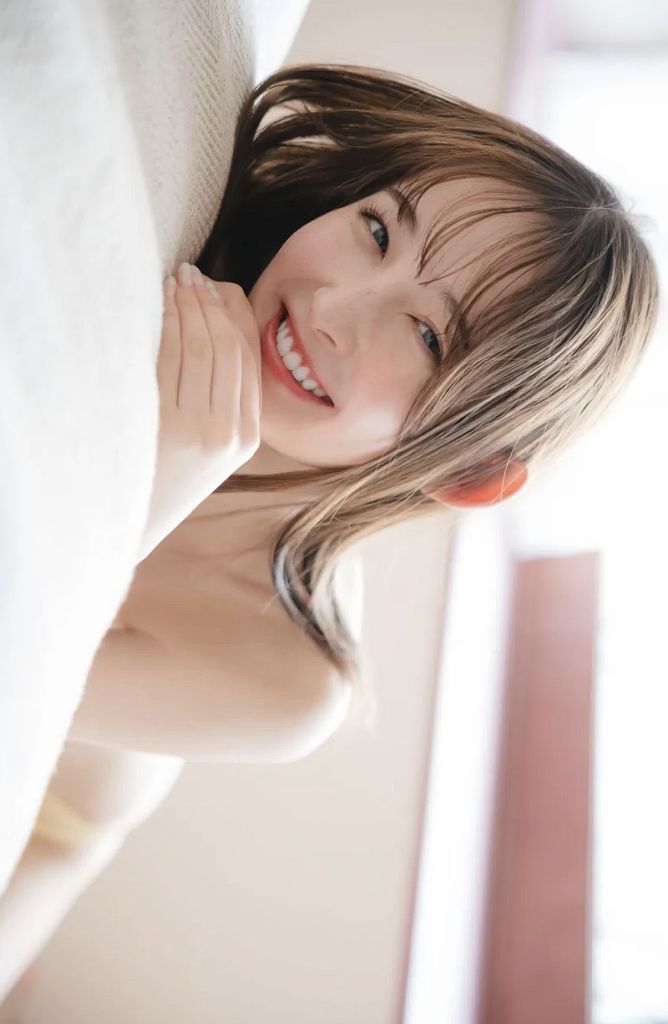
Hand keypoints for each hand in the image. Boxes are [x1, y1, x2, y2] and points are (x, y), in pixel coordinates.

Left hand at [137, 264, 262, 562]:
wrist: (131, 521)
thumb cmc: (164, 477)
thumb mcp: (210, 448)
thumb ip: (223, 402)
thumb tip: (219, 327)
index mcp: (247, 438)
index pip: (249, 359)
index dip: (234, 315)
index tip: (217, 287)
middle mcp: (230, 433)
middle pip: (229, 348)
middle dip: (211, 303)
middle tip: (192, 275)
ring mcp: (200, 431)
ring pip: (203, 348)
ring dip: (189, 307)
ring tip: (175, 282)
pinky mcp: (167, 427)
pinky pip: (172, 361)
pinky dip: (168, 325)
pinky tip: (160, 306)